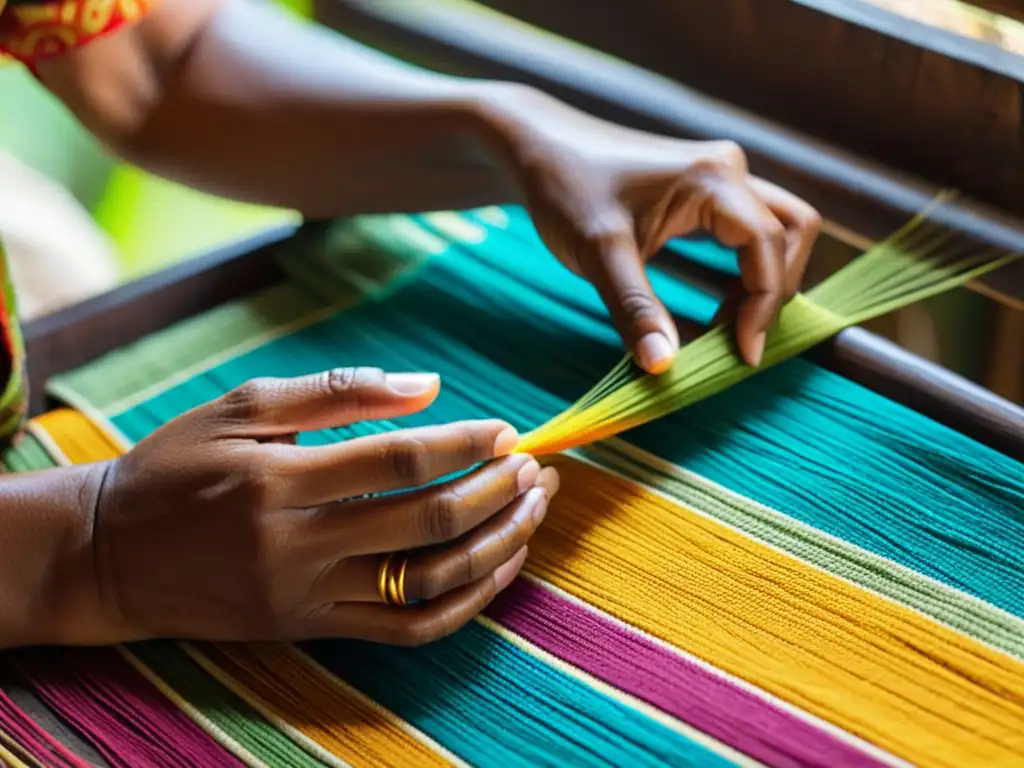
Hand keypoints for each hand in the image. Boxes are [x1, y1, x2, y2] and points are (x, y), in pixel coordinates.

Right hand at [76, 368, 556, 645]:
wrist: (111, 556)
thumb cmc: (175, 467)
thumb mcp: (240, 409)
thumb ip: (337, 391)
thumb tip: (428, 386)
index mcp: (277, 479)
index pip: (397, 460)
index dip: (462, 444)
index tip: (505, 431)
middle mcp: (295, 546)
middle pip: (425, 521)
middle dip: (494, 492)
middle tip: (534, 469)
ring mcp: (305, 597)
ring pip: (427, 582)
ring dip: (495, 547)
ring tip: (531, 513)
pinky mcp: (310, 629)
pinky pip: (405, 629)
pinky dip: (463, 604)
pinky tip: (497, 569)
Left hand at [489, 87, 821, 371]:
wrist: (539, 148)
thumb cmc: (564, 188)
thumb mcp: (596, 254)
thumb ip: (634, 310)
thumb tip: (664, 365)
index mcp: (712, 179)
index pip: (769, 245)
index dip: (765, 306)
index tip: (741, 356)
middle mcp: (727, 171)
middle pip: (791, 233)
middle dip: (775, 292)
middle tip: (736, 342)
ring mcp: (719, 177)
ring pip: (776, 232)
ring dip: (763, 283)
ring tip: (725, 331)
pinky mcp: (705, 190)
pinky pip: (748, 234)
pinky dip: (744, 273)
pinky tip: (715, 310)